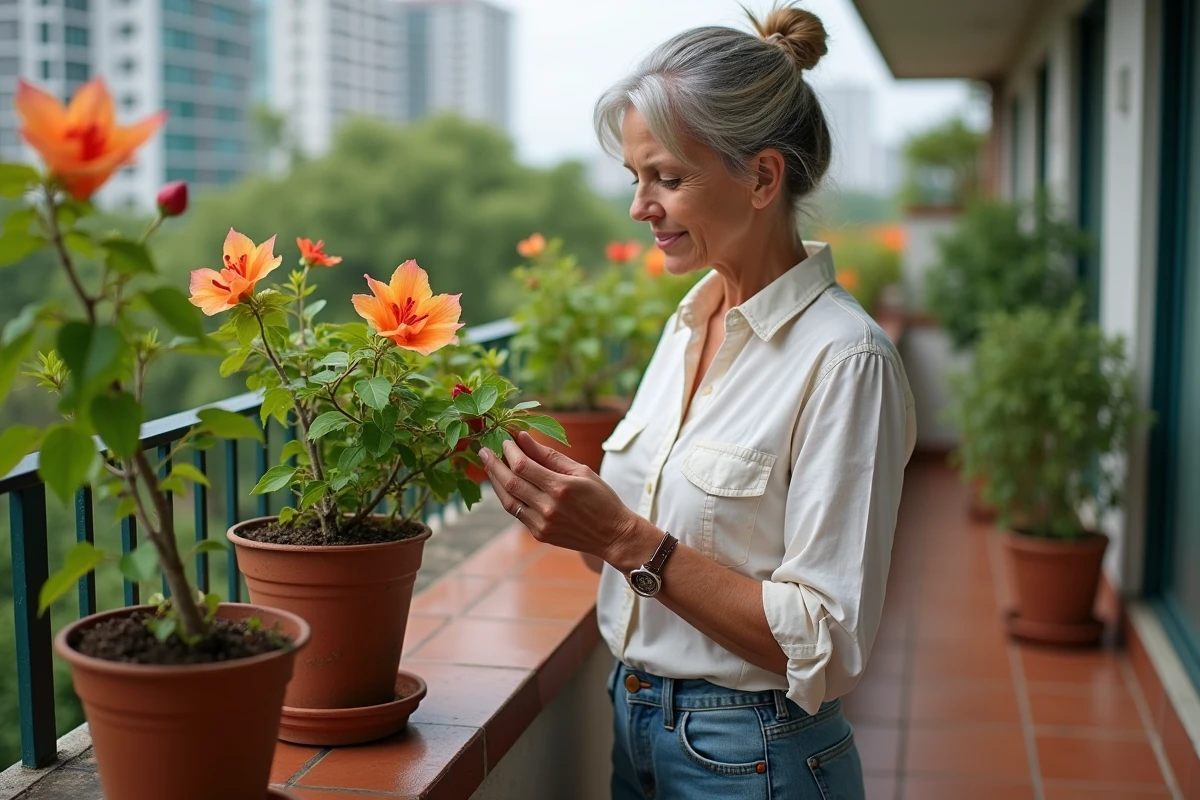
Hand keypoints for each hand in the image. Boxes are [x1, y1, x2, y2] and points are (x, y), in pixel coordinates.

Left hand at [479, 431, 646, 562]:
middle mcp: (548, 507)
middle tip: (483, 450)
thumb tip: (524, 438)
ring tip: (489, 466)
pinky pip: (516, 513)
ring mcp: (542, 524)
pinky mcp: (539, 534)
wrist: (613, 535)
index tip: (505, 440)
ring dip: (495, 481)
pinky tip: (505, 485)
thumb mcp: (581, 470)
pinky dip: (507, 496)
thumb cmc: (601, 498)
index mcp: (560, 488)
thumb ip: (550, 455)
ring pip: (508, 500)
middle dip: (493, 464)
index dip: (509, 451)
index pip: (523, 465)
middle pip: (510, 482)